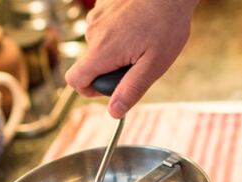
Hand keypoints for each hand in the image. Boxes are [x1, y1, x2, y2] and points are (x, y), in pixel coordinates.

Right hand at [65, 0, 197, 117]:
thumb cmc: (167, 24)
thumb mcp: (154, 65)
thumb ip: (131, 89)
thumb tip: (114, 112)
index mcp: (103, 50)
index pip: (74, 80)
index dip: (88, 91)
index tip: (109, 87)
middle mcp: (93, 32)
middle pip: (91, 63)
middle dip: (111, 68)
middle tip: (140, 61)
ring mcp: (96, 15)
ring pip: (99, 45)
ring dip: (116, 49)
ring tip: (143, 40)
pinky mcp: (102, 5)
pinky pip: (104, 27)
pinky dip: (118, 31)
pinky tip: (139, 24)